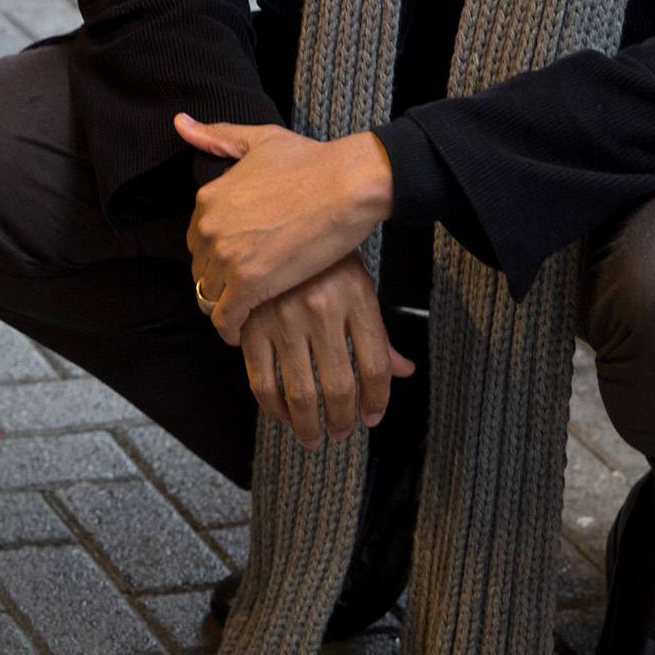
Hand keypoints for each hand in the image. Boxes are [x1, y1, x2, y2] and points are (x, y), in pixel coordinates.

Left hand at [179, 115, 394, 344]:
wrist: (347, 185)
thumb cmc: (311, 161)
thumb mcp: (258, 140)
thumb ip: (217, 137)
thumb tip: (180, 124)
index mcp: (209, 197)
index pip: (195, 239)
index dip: (213, 253)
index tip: (231, 261)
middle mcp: (210, 227)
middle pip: (200, 268)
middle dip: (216, 279)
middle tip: (239, 288)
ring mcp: (227, 256)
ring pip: (209, 295)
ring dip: (223, 305)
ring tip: (242, 311)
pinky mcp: (249, 283)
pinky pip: (226, 318)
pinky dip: (230, 329)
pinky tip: (241, 331)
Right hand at [240, 256, 414, 448]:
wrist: (276, 217)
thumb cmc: (324, 256)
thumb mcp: (360, 285)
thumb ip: (379, 334)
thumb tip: (404, 372)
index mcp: (357, 297)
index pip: (376, 366)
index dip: (377, 400)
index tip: (371, 417)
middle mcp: (322, 309)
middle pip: (339, 386)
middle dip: (341, 420)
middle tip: (339, 433)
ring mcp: (283, 318)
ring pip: (300, 392)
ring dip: (308, 425)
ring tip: (313, 436)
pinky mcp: (251, 325)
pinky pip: (261, 381)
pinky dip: (273, 407)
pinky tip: (282, 414)